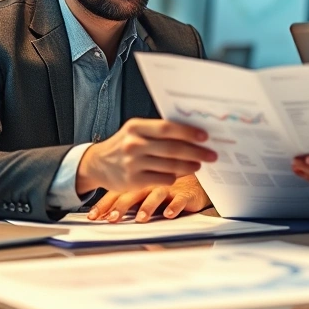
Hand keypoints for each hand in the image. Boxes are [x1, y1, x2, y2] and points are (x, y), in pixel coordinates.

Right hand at [76, 119, 216, 194]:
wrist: (97, 164)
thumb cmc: (123, 145)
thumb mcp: (135, 131)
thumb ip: (158, 131)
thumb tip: (191, 132)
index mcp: (135, 127)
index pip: (167, 128)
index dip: (188, 132)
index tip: (204, 136)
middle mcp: (133, 144)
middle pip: (172, 148)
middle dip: (196, 152)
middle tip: (211, 154)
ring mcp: (133, 164)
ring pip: (170, 166)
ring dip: (189, 166)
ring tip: (199, 164)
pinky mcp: (133, 181)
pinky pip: (163, 179)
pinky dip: (175, 176)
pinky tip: (179, 173)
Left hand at [86, 175, 211, 222]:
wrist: (193, 170)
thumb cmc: (165, 181)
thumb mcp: (144, 187)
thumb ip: (127, 197)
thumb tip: (103, 215)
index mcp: (137, 183)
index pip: (116, 194)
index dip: (104, 205)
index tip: (92, 217)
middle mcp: (150, 183)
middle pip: (133, 194)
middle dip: (121, 207)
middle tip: (112, 218)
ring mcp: (168, 187)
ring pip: (156, 196)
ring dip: (148, 207)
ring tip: (141, 218)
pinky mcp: (185, 193)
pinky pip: (180, 199)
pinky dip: (175, 206)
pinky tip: (169, 214)